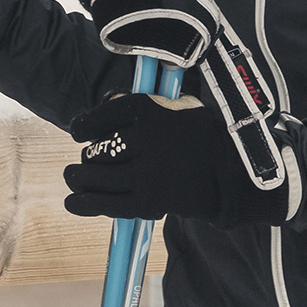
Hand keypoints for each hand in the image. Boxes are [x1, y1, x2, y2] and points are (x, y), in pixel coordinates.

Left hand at [63, 91, 288, 223]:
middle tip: (84, 162)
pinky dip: (85, 204)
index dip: (84, 126)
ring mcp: (145, 173)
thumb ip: (146, 104)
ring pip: (96, 177)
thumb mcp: (180, 107)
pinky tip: (73, 202)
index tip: (79, 132)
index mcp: (150, 111)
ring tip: (74, 177)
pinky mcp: (149, 201)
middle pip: (97, 150)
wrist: (233, 173)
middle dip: (87, 157)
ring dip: (79, 178)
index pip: (102, 116)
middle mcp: (144, 140)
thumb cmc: (205, 136)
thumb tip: (110, 102)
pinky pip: (107, 204)